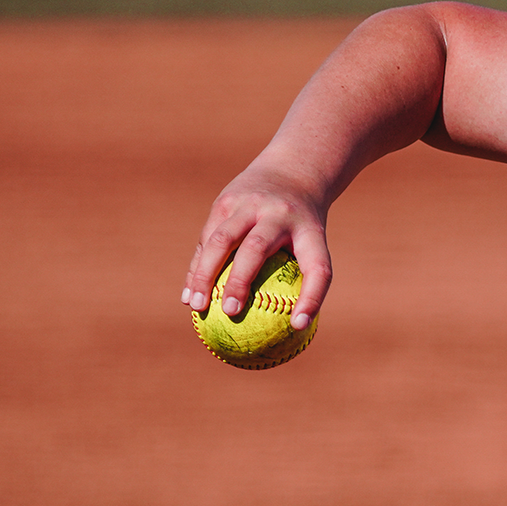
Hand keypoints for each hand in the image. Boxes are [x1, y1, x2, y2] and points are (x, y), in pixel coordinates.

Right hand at [182, 157, 332, 329]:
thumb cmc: (304, 225)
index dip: (311, 298)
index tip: (298, 326)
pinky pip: (207, 239)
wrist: (292, 172)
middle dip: (241, 281)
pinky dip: (197, 269)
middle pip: (257, 249)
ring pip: (222, 240)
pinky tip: (189, 296)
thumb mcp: (316, 244)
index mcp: (311, 230)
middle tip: (231, 312)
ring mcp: (249, 204)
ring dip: (205, 275)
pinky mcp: (226, 201)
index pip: (317, 267)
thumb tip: (297, 333)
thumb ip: (307, 281)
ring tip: (196, 306)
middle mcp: (279, 214)